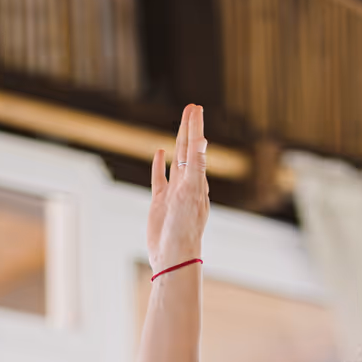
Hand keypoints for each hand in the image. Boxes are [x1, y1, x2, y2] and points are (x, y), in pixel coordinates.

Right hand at [147, 104, 208, 272]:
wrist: (173, 254)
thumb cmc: (184, 227)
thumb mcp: (191, 193)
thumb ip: (195, 167)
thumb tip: (201, 141)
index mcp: (198, 180)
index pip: (196, 147)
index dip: (195, 127)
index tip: (195, 108)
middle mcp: (188, 183)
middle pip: (188, 149)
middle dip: (190, 128)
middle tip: (192, 107)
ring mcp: (174, 192)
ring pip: (177, 161)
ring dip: (178, 143)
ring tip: (181, 126)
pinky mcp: (160, 201)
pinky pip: (160, 177)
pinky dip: (160, 164)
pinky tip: (160, 152)